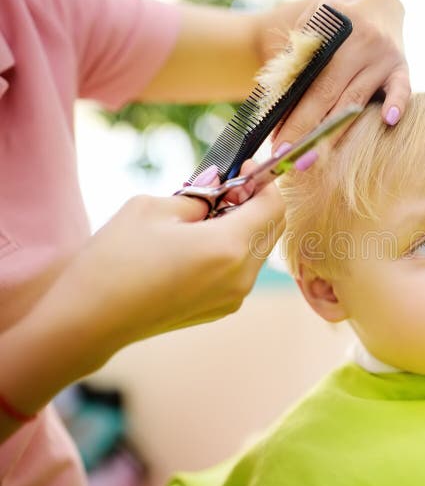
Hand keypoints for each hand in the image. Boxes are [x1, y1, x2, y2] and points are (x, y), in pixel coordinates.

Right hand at [0, 164, 283, 434]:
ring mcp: (234, 297)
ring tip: (208, 215)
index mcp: (230, 247)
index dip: (265, 181)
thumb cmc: (116, 259)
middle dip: (258, 202)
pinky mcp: (221, 309)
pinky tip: (200, 242)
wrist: (90, 319)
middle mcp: (242, 276)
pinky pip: (242, 270)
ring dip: (245, 226)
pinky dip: (233, 250)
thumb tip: (219, 186)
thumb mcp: (153, 209)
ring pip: (258, 250)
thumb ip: (197, 195)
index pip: (274, 206)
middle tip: (228, 187)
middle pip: (272, 229)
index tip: (246, 166)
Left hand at [271, 0, 409, 150]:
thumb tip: (278, 104)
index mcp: (336, 30)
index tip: (277, 142)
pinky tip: (389, 121)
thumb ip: (298, 57)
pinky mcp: (403, 66)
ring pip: (357, 101)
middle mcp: (363, 43)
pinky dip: (397, 104)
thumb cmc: (334, 16)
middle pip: (330, 96)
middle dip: (307, 131)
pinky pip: (402, 89)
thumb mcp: (311, 24)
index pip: (310, 81)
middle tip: (289, 159)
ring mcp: (386, 56)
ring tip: (312, 158)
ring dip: (334, 135)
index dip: (292, 115)